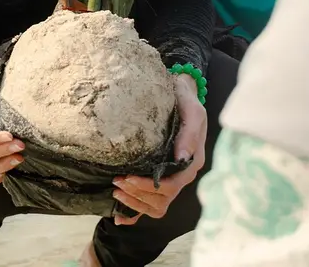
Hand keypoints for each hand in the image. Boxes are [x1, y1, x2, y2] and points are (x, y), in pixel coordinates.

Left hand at [113, 74, 206, 224]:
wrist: (180, 92)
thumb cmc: (185, 100)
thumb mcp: (192, 110)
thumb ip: (189, 133)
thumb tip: (183, 157)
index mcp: (191, 162)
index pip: (172, 186)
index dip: (148, 187)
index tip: (127, 177)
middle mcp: (182, 174)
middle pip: (162, 199)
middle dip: (137, 194)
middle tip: (116, 181)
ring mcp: (172, 177)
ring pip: (156, 205)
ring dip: (135, 203)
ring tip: (115, 190)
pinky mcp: (161, 176)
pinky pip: (151, 203)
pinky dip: (135, 214)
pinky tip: (119, 216)